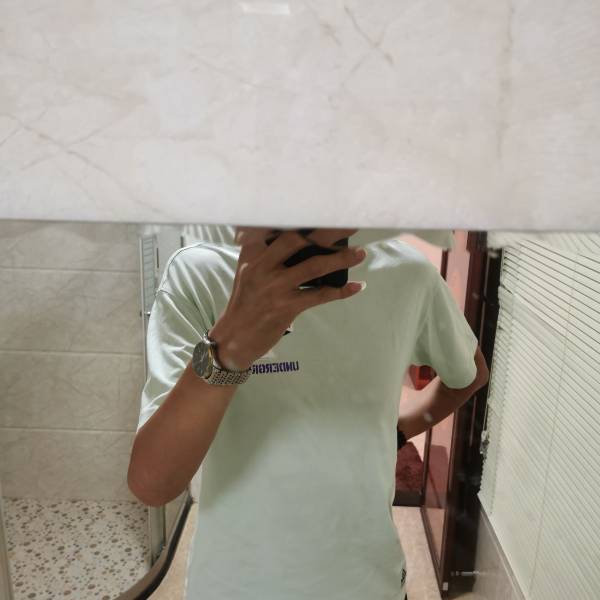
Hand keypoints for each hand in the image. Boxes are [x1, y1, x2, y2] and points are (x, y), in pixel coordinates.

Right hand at [208, 227, 366, 369]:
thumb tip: (304, 237)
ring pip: (314, 266)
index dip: (301, 215)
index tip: (323, 206)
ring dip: (341, 259)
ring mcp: (275, 287)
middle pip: (298, 240)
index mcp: (253, 252)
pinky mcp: (286, 307)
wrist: (234, 337)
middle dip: (327, 231)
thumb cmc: (246, 301)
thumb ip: (268, 252)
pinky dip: (341, 291)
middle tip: (351, 223)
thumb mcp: (249, 270)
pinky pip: (320, 295)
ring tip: (361, 253)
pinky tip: (356, 286)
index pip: (277, 226)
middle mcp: (262, 266)